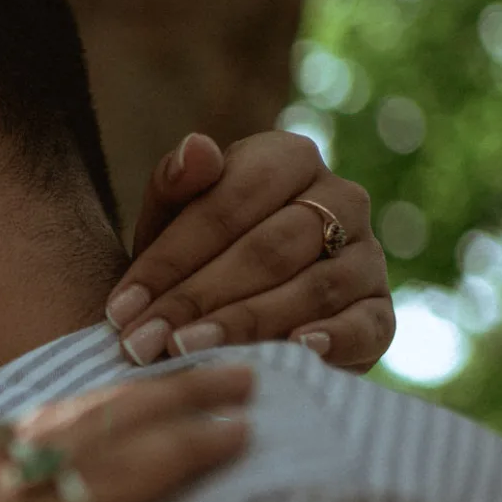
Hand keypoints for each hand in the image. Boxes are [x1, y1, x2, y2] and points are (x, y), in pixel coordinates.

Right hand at [0, 362, 255, 501]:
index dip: (65, 424)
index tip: (121, 410)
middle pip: (45, 424)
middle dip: (129, 394)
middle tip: (203, 374)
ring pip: (87, 435)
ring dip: (170, 405)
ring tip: (239, 387)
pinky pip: (111, 480)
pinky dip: (177, 452)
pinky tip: (229, 441)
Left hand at [105, 132, 392, 372]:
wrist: (244, 305)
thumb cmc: (199, 253)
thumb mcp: (171, 218)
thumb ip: (175, 184)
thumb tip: (198, 148)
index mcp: (288, 158)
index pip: (226, 205)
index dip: (169, 258)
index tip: (120, 307)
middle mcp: (341, 198)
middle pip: (267, 250)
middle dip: (197, 299)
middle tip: (145, 342)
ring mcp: (368, 254)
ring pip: (310, 288)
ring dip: (245, 324)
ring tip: (189, 353)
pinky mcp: (382, 309)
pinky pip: (365, 325)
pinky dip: (332, 340)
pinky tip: (294, 352)